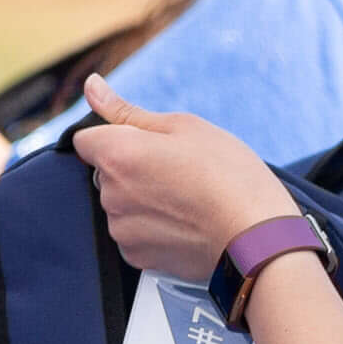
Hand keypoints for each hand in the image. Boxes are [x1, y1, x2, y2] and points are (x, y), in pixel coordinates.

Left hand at [74, 75, 292, 286]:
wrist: (257, 239)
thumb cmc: (229, 177)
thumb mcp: (184, 127)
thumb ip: (127, 110)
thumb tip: (91, 86)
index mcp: (117, 154)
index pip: (86, 139)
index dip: (114, 137)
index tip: (145, 144)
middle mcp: (110, 194)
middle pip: (106, 172)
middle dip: (131, 167)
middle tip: (178, 170)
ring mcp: (122, 229)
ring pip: (121, 204)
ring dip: (142, 199)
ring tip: (187, 199)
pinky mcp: (136, 257)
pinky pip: (134, 233)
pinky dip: (152, 227)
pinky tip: (185, 222)